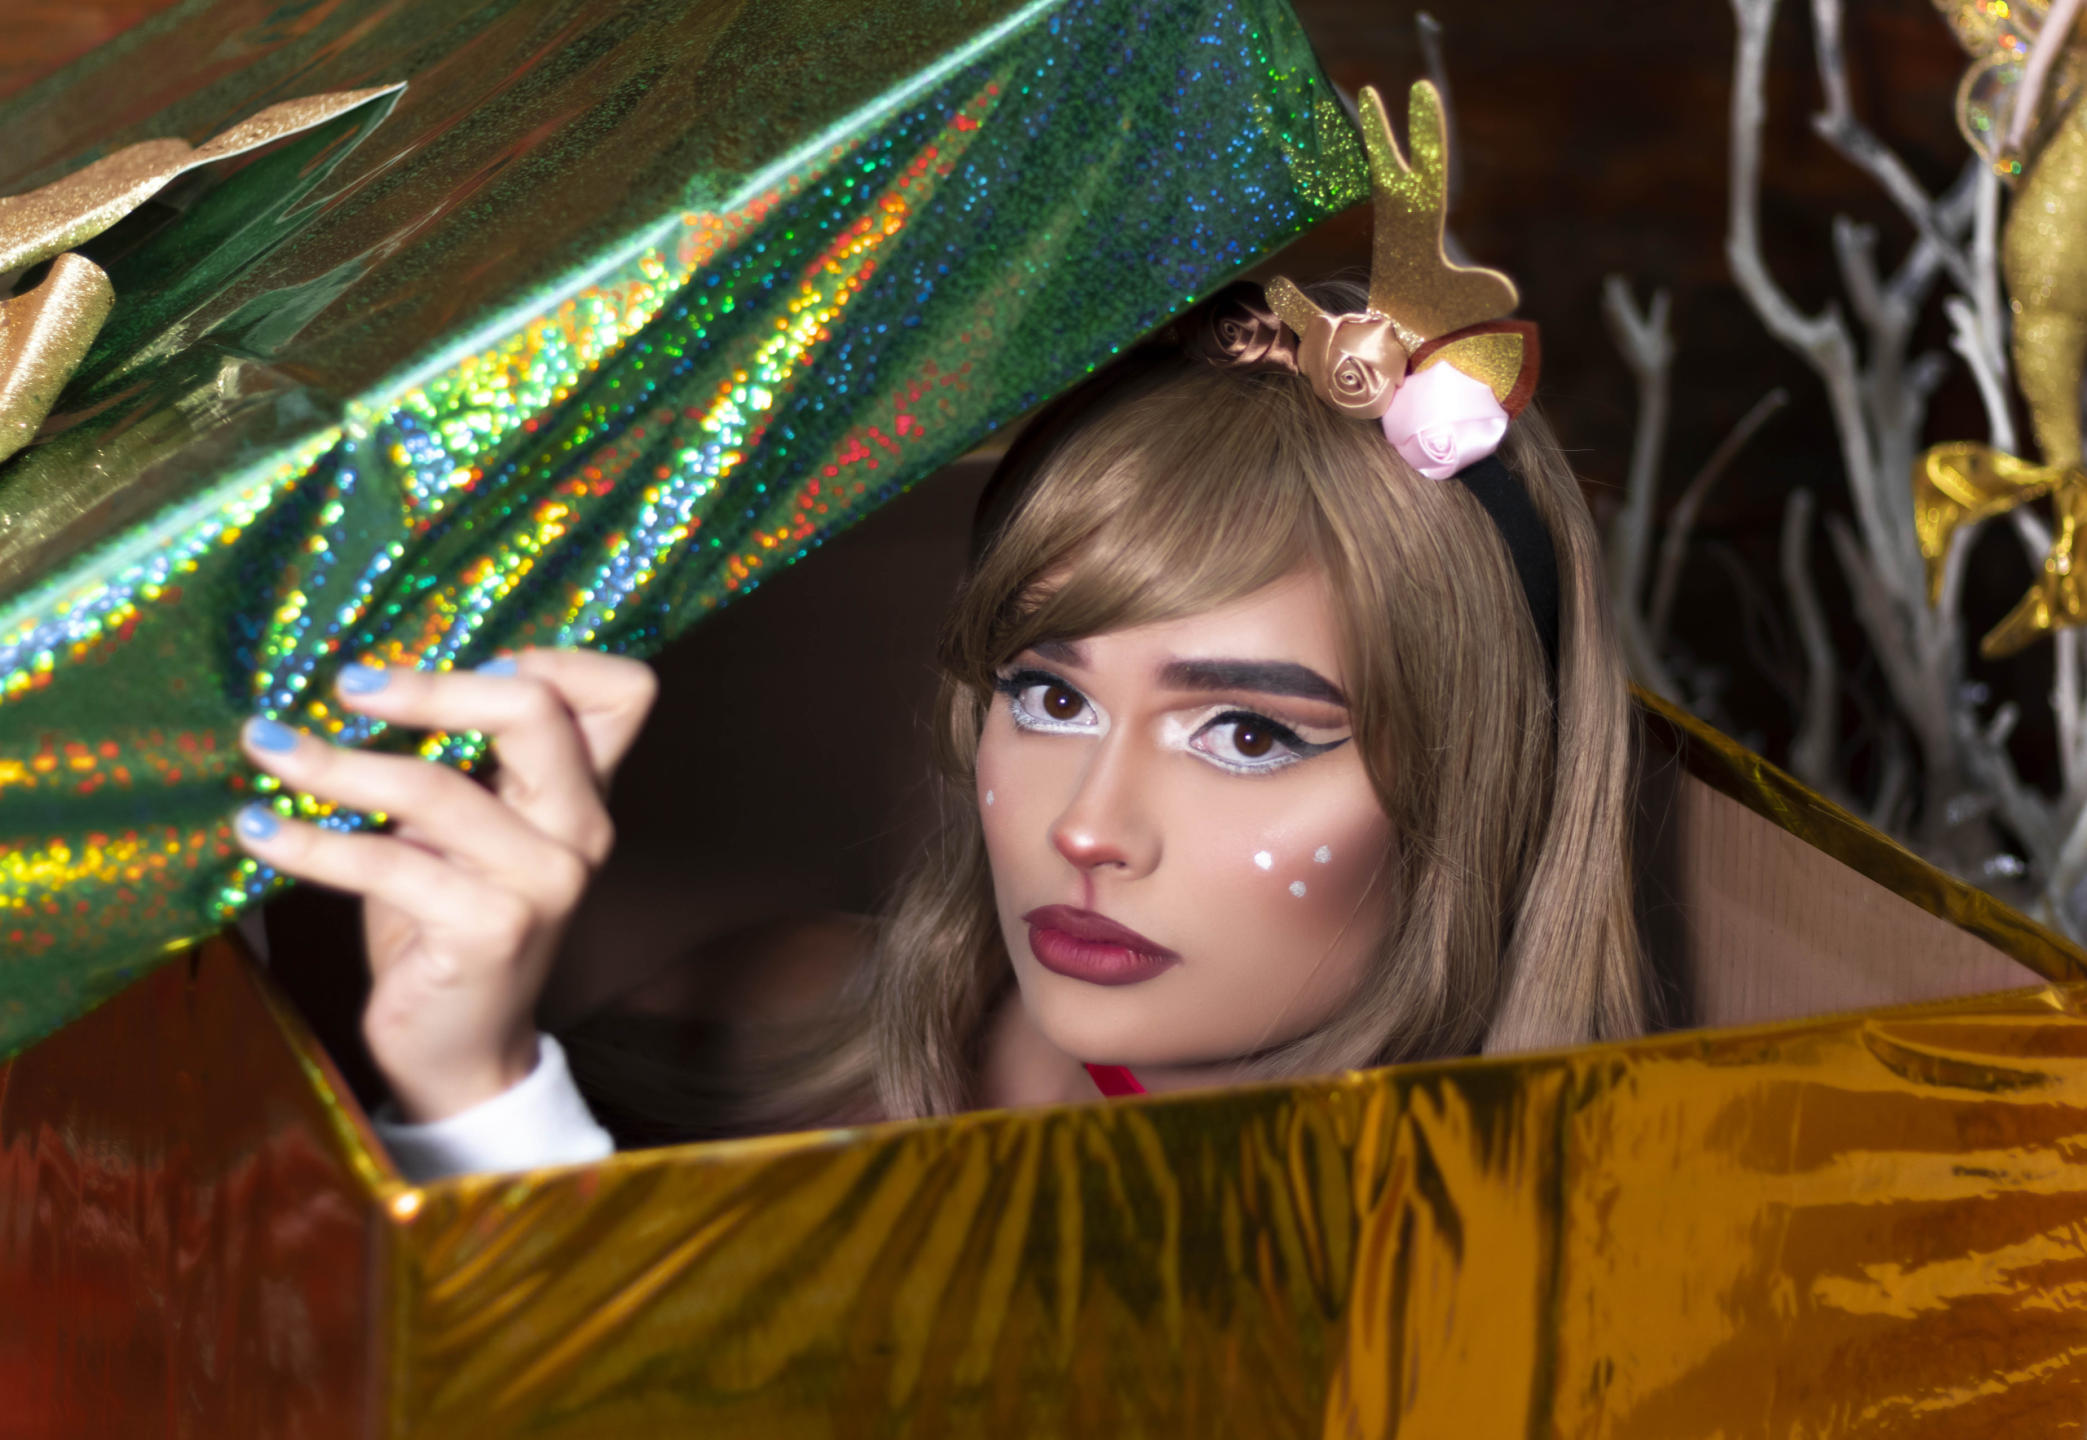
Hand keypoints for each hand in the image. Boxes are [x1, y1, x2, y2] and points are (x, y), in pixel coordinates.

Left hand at [230, 648, 656, 1122]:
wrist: (462, 1047)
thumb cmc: (449, 924)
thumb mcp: (467, 831)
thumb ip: (462, 763)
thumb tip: (367, 672)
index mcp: (586, 793)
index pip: (622, 692)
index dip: (552, 656)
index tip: (463, 658)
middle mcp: (582, 831)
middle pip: (533, 709)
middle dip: (430, 684)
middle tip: (346, 685)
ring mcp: (545, 882)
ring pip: (436, 787)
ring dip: (335, 763)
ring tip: (267, 747)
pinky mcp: (492, 930)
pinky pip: (386, 864)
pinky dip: (310, 843)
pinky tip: (260, 830)